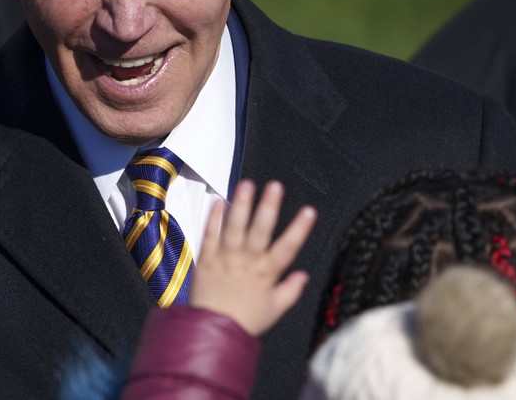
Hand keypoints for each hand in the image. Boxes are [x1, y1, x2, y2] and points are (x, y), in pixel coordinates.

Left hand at [190, 180, 316, 335]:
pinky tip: (218, 201)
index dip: (299, 229)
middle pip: (260, 231)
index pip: (287, 248)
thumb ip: (290, 291)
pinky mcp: (207, 259)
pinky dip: (213, 218)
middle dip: (268, 207)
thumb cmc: (244, 321)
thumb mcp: (274, 310)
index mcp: (266, 274)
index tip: (309, 211)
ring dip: (241, 205)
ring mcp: (225, 259)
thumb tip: (303, 275)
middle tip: (275, 187)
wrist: (212, 331)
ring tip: (247, 185)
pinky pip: (210, 235)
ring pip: (234, 228)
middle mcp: (246, 263)